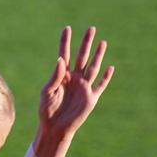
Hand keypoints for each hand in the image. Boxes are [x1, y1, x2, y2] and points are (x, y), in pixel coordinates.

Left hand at [38, 25, 114, 142]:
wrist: (54, 128)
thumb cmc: (47, 110)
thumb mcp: (47, 92)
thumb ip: (55, 76)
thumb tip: (61, 59)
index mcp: (61, 76)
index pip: (64, 54)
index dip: (65, 42)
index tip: (67, 28)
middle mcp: (74, 79)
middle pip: (82, 57)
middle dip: (86, 43)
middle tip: (91, 28)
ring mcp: (83, 87)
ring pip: (93, 67)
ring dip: (98, 55)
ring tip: (103, 42)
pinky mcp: (91, 98)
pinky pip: (100, 85)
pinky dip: (105, 77)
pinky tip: (110, 68)